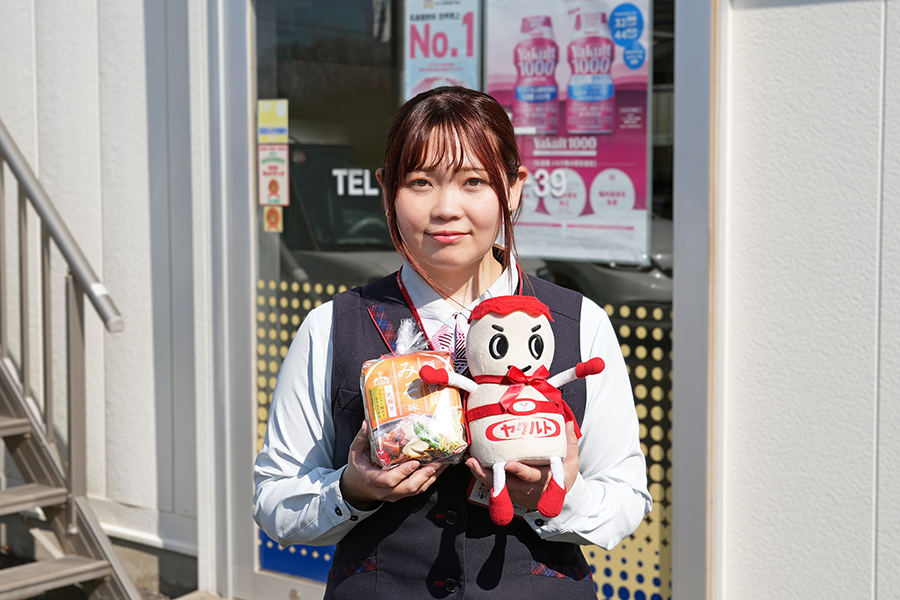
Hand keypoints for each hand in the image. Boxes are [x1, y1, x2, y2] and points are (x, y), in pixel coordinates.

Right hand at [339, 420, 447, 510]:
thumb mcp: (355, 453)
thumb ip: (361, 439)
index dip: (403, 472)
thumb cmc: (358, 469)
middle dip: (425, 474)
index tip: (414, 462)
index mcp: (373, 480)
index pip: (389, 480)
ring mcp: (395, 494)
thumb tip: (366, 423)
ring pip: (416, 490)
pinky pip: (418, 489)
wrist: (357, 488)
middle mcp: (385, 491)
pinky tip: (438, 469)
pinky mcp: (402, 494)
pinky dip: (430, 479)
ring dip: (431, 477)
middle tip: (437, 461)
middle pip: (408, 487)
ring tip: (443, 463)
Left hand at [465, 420, 579, 510]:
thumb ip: (569, 443)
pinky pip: (493, 485)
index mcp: (543, 479)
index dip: (519, 471)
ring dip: (480, 473)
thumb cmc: (564, 478)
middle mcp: (527, 488)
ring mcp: (516, 492)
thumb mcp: (571, 462)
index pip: (530, 476)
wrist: (561, 501)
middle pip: (505, 483)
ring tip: (470, 460)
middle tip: (475, 462)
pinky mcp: (510, 492)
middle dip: (488, 474)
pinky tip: (473, 464)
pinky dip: (482, 475)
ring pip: (495, 485)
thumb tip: (568, 423)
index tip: (509, 464)